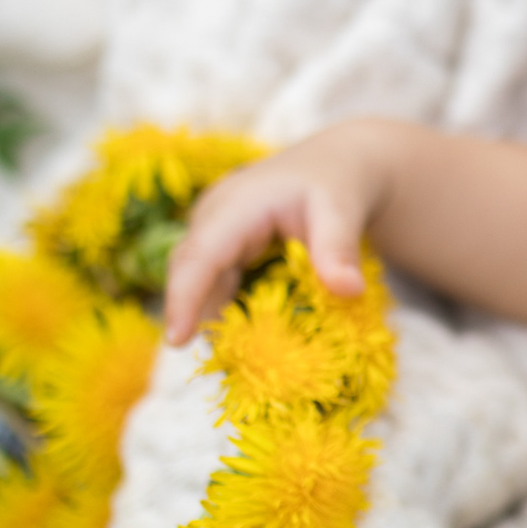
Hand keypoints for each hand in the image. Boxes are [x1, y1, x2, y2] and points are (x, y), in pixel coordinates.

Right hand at [161, 120, 398, 343]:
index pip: (200, 255)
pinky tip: (249, 339)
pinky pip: (216, 284)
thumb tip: (349, 292)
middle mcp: (214, 216)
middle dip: (194, 316)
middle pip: (190, 271)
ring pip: (201, 281)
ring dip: (214, 318)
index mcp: (236, 204)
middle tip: (222, 364)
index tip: (177, 341)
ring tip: (241, 360)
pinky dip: (228, 310)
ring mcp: (214, 231)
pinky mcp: (223, 246)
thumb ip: (339, 249)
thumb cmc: (338, 183)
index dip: (184, 297)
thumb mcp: (342, 210)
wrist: (339, 163)